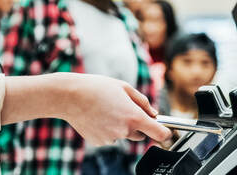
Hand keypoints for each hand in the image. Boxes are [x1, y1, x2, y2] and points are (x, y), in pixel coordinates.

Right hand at [1, 72, 171, 145]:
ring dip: (120, 126)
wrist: (69, 96)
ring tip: (106, 109)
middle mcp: (124, 130)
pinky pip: (110, 137)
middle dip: (137, 125)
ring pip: (123, 135)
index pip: (159, 133)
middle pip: (140, 134)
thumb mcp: (124, 87)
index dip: (165, 133)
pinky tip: (97, 116)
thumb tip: (153, 113)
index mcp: (134, 116)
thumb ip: (142, 101)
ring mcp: (111, 138)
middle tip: (123, 109)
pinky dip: (107, 129)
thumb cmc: (97, 87)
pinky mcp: (99, 141)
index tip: (166, 132)